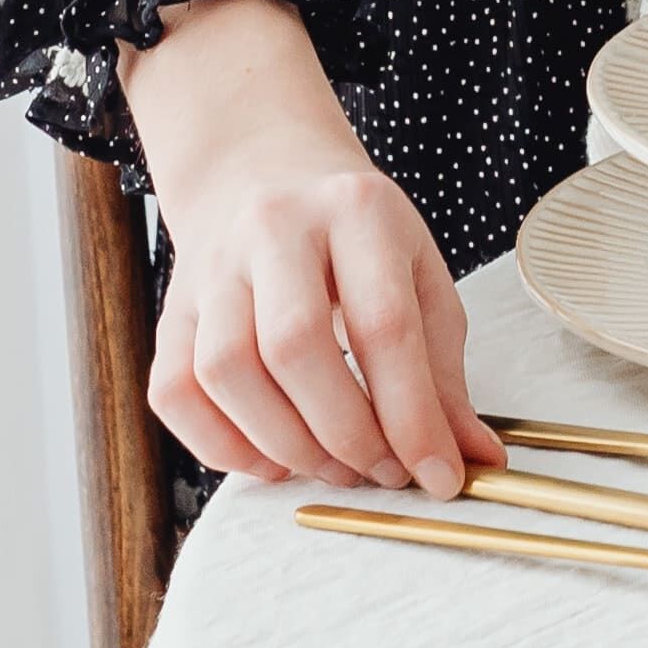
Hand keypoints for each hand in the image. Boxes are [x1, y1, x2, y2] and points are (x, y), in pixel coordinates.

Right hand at [112, 0, 502, 492]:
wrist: (262, 171)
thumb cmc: (353, 233)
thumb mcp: (417, 274)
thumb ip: (444, 372)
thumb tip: (475, 459)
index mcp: (356, 209)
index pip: (384, 325)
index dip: (413, 415)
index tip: (439, 476)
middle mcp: (274, 229)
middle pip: (296, 347)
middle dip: (345, 434)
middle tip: (381, 472)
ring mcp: (212, 267)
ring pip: (227, 372)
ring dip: (286, 444)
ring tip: (332, 465)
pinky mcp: (172, 310)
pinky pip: (177, 393)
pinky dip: (223, 445)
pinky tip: (271, 457)